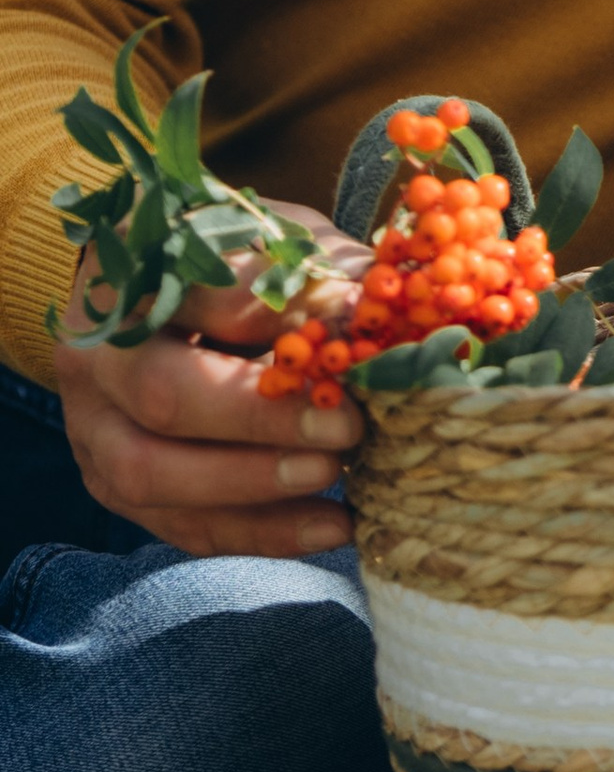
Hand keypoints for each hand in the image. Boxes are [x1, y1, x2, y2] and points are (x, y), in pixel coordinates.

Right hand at [54, 196, 366, 557]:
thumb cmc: (230, 263)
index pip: (197, 293)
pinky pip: (178, 523)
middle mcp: (96, 353)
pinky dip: (259, 531)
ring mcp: (92, 426)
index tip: (351, 328)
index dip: (273, 317)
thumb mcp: (271, 240)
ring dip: (253, 485)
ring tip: (335, 475)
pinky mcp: (112, 483)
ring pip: (151, 473)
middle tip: (345, 428)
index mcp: (132, 271)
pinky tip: (332, 524)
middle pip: (161, 394)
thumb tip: (364, 310)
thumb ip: (312, 271)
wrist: (157, 304)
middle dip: (260, 420)